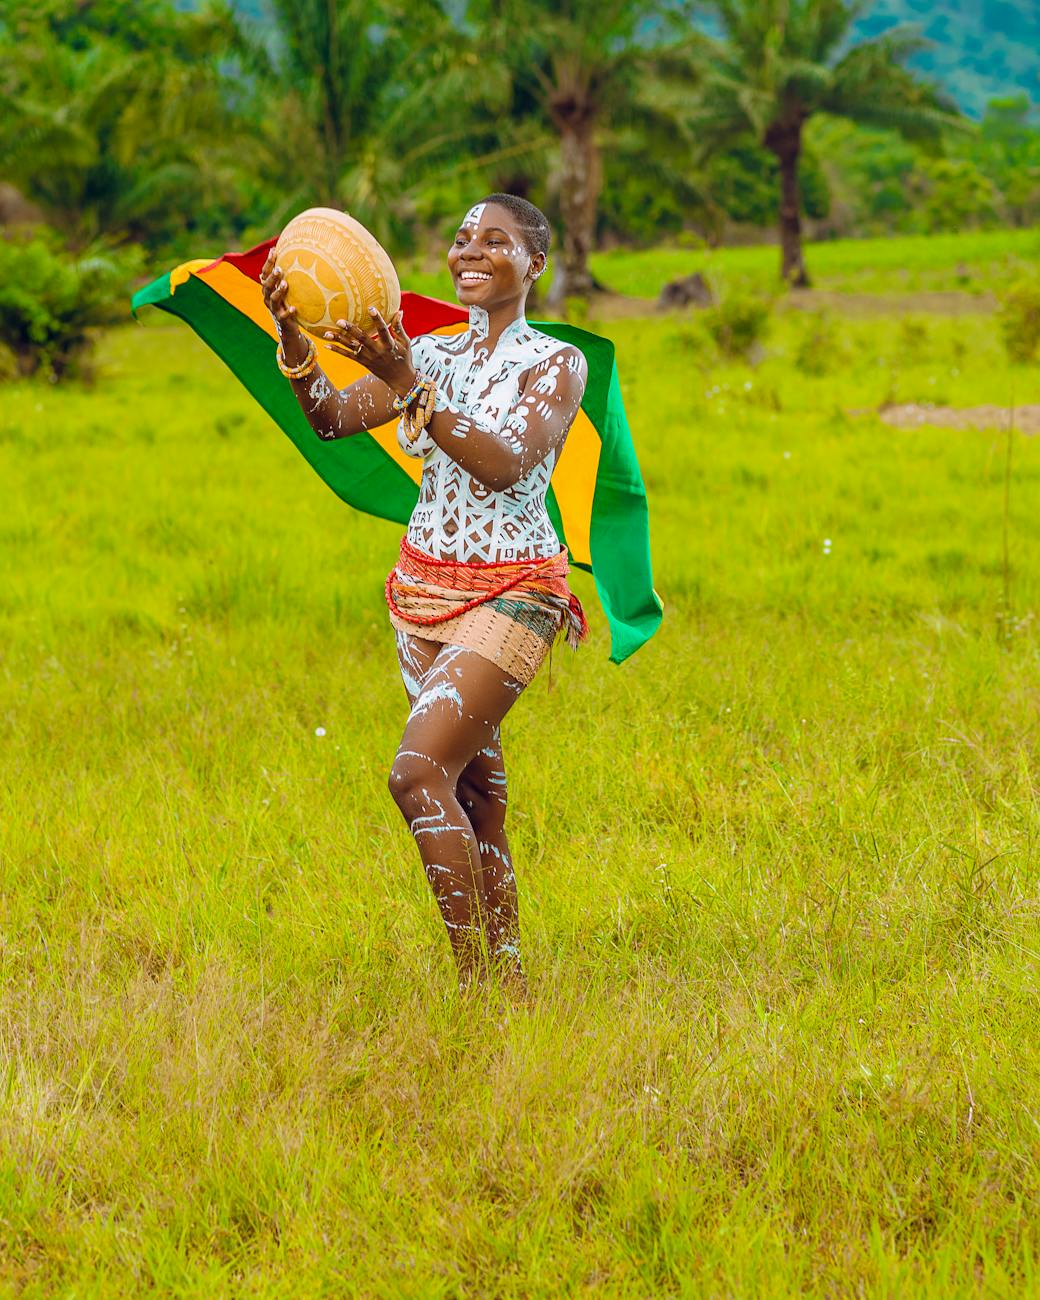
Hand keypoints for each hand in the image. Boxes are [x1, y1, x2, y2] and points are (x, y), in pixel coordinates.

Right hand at [260, 248, 307, 362]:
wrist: (288, 329)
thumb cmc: (288, 304)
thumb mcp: (287, 291)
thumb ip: (290, 277)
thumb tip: (302, 255)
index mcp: (268, 289)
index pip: (265, 273)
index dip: (268, 263)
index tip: (274, 250)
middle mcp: (268, 298)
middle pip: (266, 285)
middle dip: (272, 277)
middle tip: (279, 269)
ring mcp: (274, 310)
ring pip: (273, 299)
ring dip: (279, 291)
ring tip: (285, 284)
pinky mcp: (282, 320)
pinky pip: (284, 316)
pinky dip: (288, 312)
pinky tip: (294, 308)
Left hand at [324, 306, 414, 394]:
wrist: (400, 379)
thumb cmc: (404, 358)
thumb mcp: (405, 343)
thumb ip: (399, 327)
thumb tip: (399, 311)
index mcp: (389, 345)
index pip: (383, 330)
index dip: (377, 319)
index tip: (371, 308)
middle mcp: (377, 351)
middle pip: (362, 339)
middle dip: (350, 329)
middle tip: (339, 320)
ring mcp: (368, 358)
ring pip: (352, 347)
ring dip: (339, 340)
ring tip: (326, 333)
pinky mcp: (363, 362)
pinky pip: (348, 356)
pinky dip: (337, 350)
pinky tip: (326, 345)